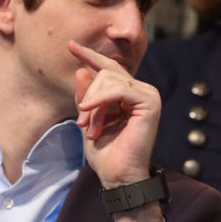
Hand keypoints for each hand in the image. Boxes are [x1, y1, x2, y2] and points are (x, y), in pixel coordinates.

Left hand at [70, 41, 158, 188]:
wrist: (118, 176)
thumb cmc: (106, 153)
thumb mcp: (88, 120)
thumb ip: (86, 96)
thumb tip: (81, 70)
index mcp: (129, 95)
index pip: (109, 68)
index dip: (89, 56)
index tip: (70, 45)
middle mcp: (142, 91)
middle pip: (106, 72)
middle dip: (88, 95)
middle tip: (81, 121)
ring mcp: (148, 95)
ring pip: (110, 80)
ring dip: (93, 104)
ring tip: (89, 128)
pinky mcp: (150, 103)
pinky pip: (118, 89)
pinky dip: (100, 100)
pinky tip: (89, 112)